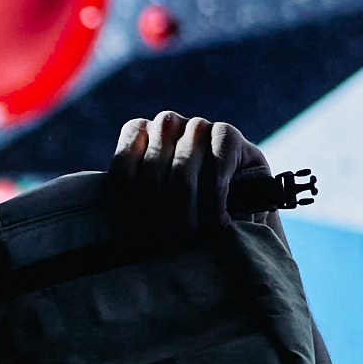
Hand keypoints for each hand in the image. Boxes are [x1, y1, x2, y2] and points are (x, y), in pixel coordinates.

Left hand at [107, 110, 276, 235]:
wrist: (242, 195)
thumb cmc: (190, 201)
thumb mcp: (155, 200)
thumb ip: (135, 200)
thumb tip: (120, 230)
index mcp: (138, 132)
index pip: (123, 171)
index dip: (131, 208)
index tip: (140, 236)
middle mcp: (165, 123)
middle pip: (151, 176)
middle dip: (159, 216)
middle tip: (168, 240)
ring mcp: (197, 125)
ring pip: (181, 175)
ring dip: (185, 213)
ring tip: (191, 235)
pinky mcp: (227, 133)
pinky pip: (214, 172)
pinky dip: (213, 203)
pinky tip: (217, 221)